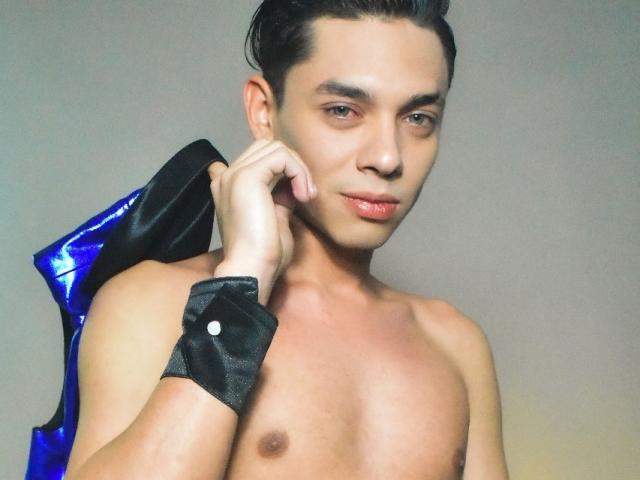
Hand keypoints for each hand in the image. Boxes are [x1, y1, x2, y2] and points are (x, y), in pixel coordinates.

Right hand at [208, 139, 315, 303]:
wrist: (251, 268)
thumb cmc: (263, 254)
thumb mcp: (276, 218)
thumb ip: (281, 196)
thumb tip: (294, 185)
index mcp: (229, 186)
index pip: (258, 158)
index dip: (283, 169)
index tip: (297, 195)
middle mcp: (228, 176)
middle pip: (268, 147)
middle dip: (293, 166)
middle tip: (306, 194)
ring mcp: (235, 174)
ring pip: (276, 148)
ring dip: (298, 168)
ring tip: (305, 195)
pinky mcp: (248, 177)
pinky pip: (281, 156)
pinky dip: (298, 172)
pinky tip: (302, 195)